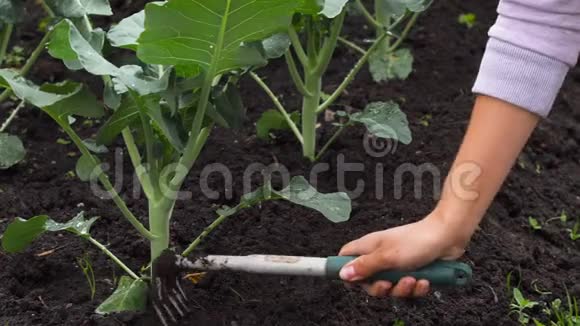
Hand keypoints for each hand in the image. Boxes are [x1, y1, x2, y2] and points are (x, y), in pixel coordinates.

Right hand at [338, 212, 466, 297]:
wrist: (448, 236)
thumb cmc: (417, 240)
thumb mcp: (387, 256)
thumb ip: (364, 266)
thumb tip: (343, 274)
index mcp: (369, 247)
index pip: (346, 258)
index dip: (345, 270)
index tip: (352, 281)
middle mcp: (380, 255)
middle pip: (368, 280)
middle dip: (380, 288)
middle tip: (388, 284)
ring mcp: (396, 264)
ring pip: (390, 286)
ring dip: (402, 288)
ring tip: (413, 279)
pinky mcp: (412, 270)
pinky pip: (408, 287)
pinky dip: (416, 287)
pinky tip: (425, 280)